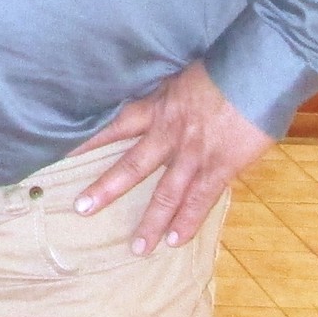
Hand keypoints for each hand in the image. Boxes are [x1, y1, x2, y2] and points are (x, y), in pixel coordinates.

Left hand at [69, 61, 272, 255]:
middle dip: (106, 188)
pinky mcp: (221, 166)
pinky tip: (174, 242)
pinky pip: (200, 200)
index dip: (88, 140)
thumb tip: (148, 102)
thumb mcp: (180, 76)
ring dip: (150, 222)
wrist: (257, 71)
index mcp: (157, 107)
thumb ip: (162, 95)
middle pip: (131, 165)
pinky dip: (188, 223)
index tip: (60, 154)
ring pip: (166, 193)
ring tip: (136, 248)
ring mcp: (193, 153)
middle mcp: (168, 133)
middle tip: (81, 208)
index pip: (113, 125)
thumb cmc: (221, 69)